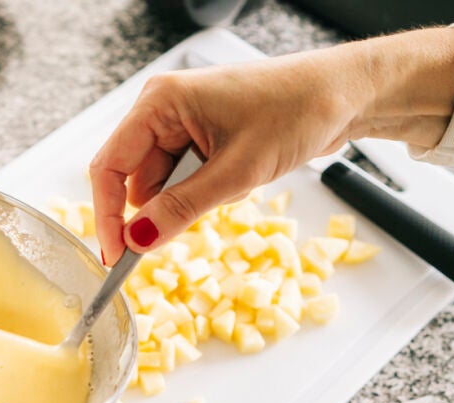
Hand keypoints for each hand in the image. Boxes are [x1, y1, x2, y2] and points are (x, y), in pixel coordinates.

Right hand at [90, 28, 453, 263]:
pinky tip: (232, 185)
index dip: (107, 215)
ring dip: (181, 203)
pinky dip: (199, 194)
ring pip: (159, 181)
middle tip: (169, 243)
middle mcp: (163, 108)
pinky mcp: (202, 136)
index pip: (110, 166)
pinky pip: (182, 176)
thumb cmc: (297, 111)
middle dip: (150, 213)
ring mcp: (182, 122)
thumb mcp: (237, 171)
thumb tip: (138, 240)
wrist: (346, 95)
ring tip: (228, 191)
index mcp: (160, 102)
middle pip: (131, 176)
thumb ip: (182, 209)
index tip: (115, 256)